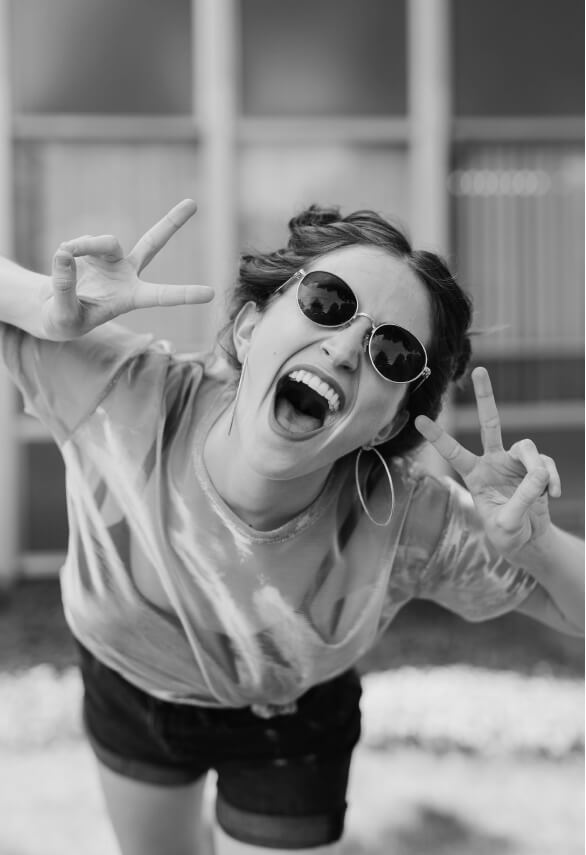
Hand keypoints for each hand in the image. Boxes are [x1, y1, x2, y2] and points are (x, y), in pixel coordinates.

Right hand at [40, 200, 213, 339]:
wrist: (54, 309)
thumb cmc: (65, 321)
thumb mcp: (63, 315)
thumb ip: (64, 288)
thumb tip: (64, 254)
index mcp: (131, 298)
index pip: (161, 296)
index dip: (184, 295)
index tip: (210, 294)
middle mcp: (127, 275)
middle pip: (152, 243)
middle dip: (171, 222)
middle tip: (193, 203)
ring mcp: (112, 259)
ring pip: (106, 241)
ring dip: (86, 246)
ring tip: (67, 256)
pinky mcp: (93, 249)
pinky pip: (83, 241)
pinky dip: (71, 248)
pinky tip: (63, 259)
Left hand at [415, 367, 560, 562]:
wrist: (529, 539)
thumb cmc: (507, 534)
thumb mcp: (505, 526)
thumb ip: (519, 503)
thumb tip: (538, 477)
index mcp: (474, 475)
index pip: (454, 452)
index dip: (438, 436)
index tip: (419, 419)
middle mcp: (493, 462)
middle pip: (490, 423)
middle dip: (485, 397)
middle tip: (480, 370)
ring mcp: (515, 462)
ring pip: (527, 447)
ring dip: (537, 469)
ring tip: (542, 491)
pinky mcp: (536, 467)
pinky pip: (546, 465)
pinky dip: (551, 480)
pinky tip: (552, 496)